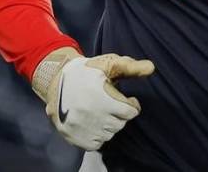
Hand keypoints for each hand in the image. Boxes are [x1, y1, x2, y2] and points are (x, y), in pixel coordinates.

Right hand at [31, 47, 155, 150]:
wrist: (56, 80)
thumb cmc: (88, 71)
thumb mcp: (109, 64)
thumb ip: (131, 67)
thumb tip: (152, 68)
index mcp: (102, 98)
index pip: (130, 112)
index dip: (131, 105)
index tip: (127, 99)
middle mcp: (92, 115)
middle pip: (120, 124)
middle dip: (120, 114)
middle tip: (111, 104)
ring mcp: (81, 128)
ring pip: (109, 134)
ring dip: (109, 125)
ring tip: (101, 111)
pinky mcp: (73, 137)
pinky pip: (96, 144)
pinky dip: (98, 136)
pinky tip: (93, 122)